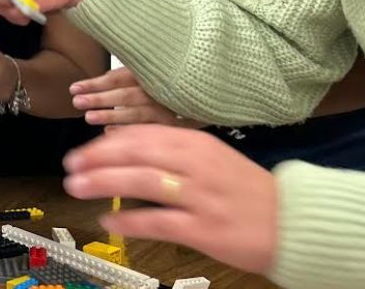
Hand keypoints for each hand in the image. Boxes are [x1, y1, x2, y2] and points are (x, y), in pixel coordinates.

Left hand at [63, 125, 277, 273]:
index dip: (106, 141)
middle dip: (97, 157)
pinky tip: (108, 221)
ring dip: (104, 182)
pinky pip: (158, 221)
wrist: (295, 222)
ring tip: (76, 187)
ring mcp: (201, 196)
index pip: (142, 134)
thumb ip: (170, 152)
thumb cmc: (244, 190)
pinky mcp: (205, 228)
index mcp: (196, 143)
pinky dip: (129, 220)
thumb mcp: (209, 158)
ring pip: (143, 182)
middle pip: (136, 153)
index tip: (83, 151)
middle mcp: (197, 164)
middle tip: (69, 165)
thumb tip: (121, 148)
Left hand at [70, 67, 202, 127]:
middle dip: (100, 99)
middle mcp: (161, 91)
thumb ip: (130, 74)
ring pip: (137, 115)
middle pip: (126, 95)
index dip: (96, 83)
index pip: (120, 78)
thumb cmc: (174, 79)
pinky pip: (151, 131)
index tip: (74, 88)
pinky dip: (130, 132)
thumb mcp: (155, 69)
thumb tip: (102, 80)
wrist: (213, 89)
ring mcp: (171, 110)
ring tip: (89, 118)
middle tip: (77, 102)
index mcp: (153, 72)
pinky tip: (110, 134)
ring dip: (111, 117)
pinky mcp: (178, 126)